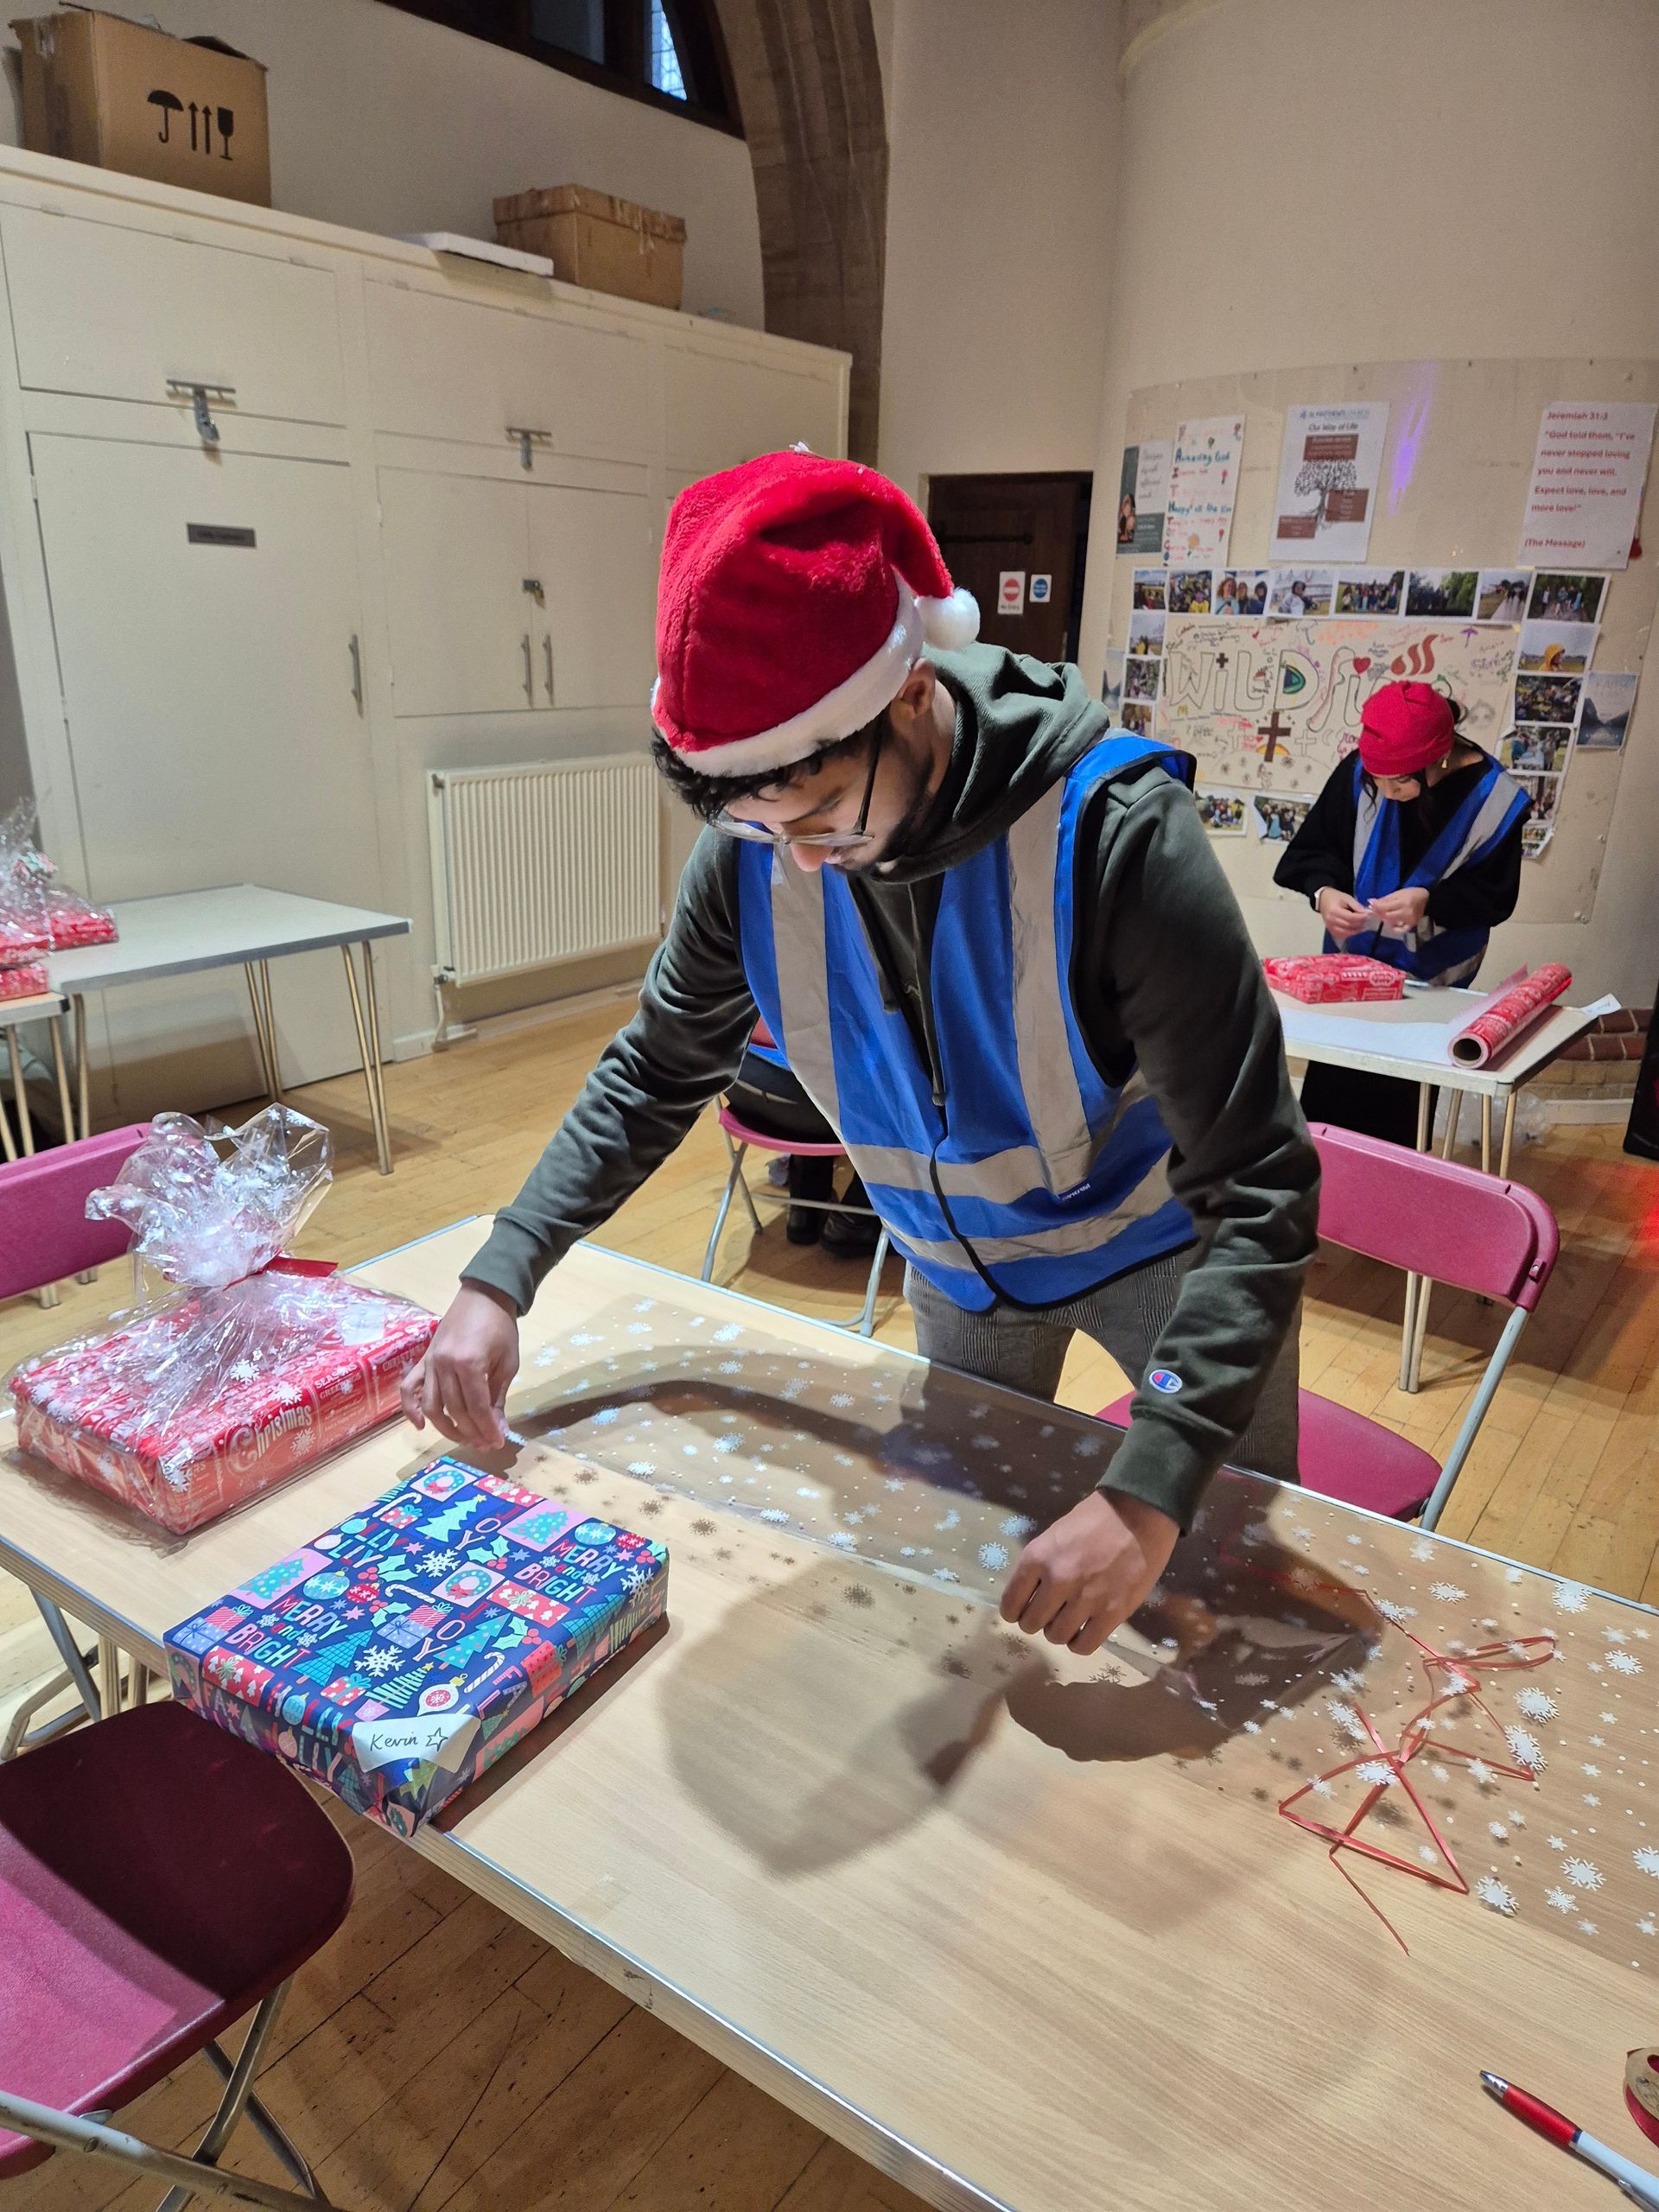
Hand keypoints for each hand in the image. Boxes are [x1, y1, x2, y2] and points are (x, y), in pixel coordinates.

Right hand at [400, 1282, 519, 1451]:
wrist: (483, 1296)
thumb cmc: (500, 1328)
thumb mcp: (507, 1363)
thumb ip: (498, 1397)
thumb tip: (498, 1428)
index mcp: (470, 1363)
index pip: (477, 1407)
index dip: (487, 1429)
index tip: (497, 1443)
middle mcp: (445, 1365)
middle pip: (455, 1410)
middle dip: (471, 1432)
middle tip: (485, 1443)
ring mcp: (430, 1363)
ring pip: (432, 1406)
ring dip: (446, 1428)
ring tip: (464, 1438)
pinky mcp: (423, 1360)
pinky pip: (410, 1388)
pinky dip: (411, 1409)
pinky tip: (420, 1426)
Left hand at [999, 1490, 1180, 1656]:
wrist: (1139, 1513)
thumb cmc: (1095, 1519)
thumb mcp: (1054, 1535)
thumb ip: (1039, 1566)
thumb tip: (1029, 1596)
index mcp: (1037, 1558)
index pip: (1010, 1603)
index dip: (1015, 1611)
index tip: (1023, 1610)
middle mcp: (1057, 1581)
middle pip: (1031, 1624)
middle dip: (1037, 1621)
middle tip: (1050, 1613)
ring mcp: (1085, 1599)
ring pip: (1056, 1637)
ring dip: (1059, 1632)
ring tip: (1070, 1620)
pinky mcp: (1112, 1612)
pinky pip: (1084, 1645)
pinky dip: (1079, 1643)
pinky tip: (1085, 1631)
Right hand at [1315, 887, 1372, 942]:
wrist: (1324, 901)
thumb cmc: (1336, 898)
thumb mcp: (1347, 898)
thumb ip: (1356, 906)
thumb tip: (1365, 913)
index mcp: (1334, 911)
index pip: (1350, 918)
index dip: (1361, 917)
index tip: (1368, 915)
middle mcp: (1331, 921)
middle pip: (1349, 925)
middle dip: (1360, 923)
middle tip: (1367, 920)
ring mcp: (1330, 927)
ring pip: (1347, 932)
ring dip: (1357, 930)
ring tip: (1363, 925)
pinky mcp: (1331, 931)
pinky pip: (1343, 935)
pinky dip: (1351, 933)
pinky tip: (1355, 929)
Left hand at [1366, 886, 1428, 932]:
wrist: (1427, 899)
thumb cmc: (1411, 894)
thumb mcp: (1397, 893)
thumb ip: (1384, 899)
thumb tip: (1371, 902)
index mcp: (1402, 902)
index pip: (1384, 907)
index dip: (1375, 906)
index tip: (1371, 904)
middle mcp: (1405, 912)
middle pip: (1386, 916)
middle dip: (1379, 913)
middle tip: (1376, 910)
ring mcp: (1409, 920)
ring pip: (1391, 923)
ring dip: (1384, 919)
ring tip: (1384, 914)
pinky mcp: (1411, 925)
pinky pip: (1400, 930)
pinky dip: (1394, 928)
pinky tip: (1392, 924)